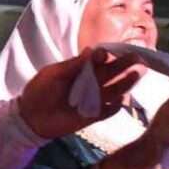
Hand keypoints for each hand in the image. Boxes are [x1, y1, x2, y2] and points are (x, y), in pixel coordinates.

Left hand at [19, 48, 142, 138]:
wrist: (30, 117)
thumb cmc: (39, 91)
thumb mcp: (52, 74)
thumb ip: (72, 65)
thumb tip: (91, 50)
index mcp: (81, 69)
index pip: (99, 60)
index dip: (105, 55)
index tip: (105, 54)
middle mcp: (91, 82)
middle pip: (112, 72)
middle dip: (125, 64)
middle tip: (138, 58)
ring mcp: (94, 99)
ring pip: (115, 90)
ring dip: (126, 83)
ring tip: (137, 74)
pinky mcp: (93, 115)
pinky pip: (109, 111)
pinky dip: (116, 106)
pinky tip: (120, 100)